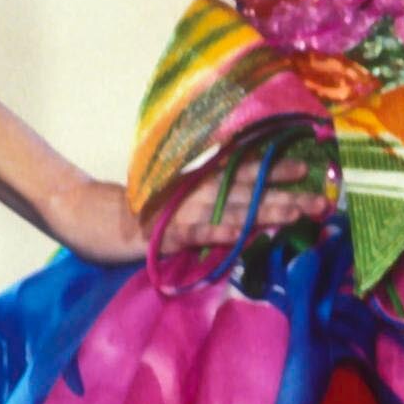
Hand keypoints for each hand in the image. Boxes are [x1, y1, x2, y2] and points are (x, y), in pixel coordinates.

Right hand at [53, 152, 337, 264]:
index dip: (275, 170)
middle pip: (245, 193)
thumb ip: (204, 208)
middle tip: (322, 203)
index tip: (309, 167)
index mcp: (196, 186)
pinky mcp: (158, 235)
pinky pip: (191, 234)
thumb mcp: (172, 206)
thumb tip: (240, 213)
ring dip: (262, 213)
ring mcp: (177, 213)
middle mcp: (193, 195)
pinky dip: (215, 234)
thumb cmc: (129, 213)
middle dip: (284, 197)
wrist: (81, 213)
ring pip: (227, 211)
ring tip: (296, 216)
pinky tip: (240, 236)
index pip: (242, 174)